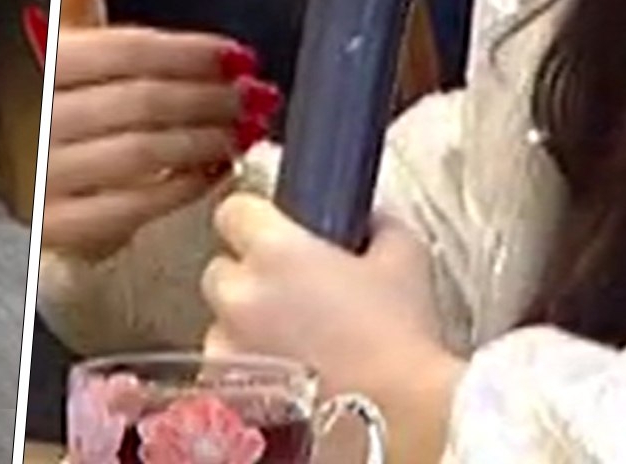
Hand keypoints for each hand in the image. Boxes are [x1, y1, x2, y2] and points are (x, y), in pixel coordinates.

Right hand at [41, 0, 280, 261]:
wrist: (36, 182)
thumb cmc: (68, 97)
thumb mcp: (73, 32)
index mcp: (48, 62)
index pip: (126, 50)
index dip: (189, 52)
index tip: (237, 55)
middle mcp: (43, 118)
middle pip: (142, 101)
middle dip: (208, 98)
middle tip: (256, 96)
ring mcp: (50, 177)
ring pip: (145, 151)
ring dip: (205, 140)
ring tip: (245, 130)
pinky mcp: (64, 226)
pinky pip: (136, 205)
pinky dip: (183, 187)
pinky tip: (213, 171)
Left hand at [202, 193, 463, 463]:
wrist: (399, 415)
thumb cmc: (401, 337)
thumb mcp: (405, 258)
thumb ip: (378, 225)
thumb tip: (369, 220)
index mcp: (275, 250)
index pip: (233, 211)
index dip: (256, 221)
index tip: (277, 233)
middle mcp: (241, 294)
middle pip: (221, 270)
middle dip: (250, 279)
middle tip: (292, 294)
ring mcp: (230, 347)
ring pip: (220, 323)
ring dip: (245, 328)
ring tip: (292, 344)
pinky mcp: (232, 393)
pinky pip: (227, 369)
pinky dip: (248, 370)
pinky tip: (286, 376)